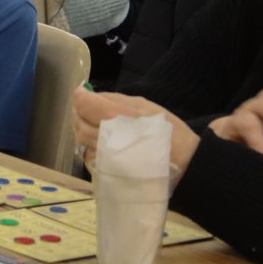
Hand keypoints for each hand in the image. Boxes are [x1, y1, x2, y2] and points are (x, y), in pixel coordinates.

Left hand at [71, 88, 200, 177]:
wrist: (184, 165)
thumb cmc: (168, 131)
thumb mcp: (145, 106)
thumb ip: (116, 99)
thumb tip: (94, 96)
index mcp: (116, 120)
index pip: (84, 105)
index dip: (80, 96)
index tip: (81, 91)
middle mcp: (105, 139)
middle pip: (79, 124)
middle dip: (77, 112)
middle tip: (82, 104)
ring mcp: (105, 158)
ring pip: (82, 142)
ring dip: (80, 128)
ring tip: (87, 120)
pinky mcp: (108, 172)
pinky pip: (90, 155)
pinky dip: (88, 144)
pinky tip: (97, 139)